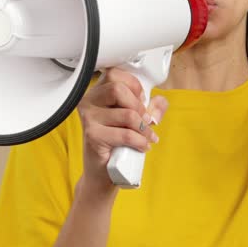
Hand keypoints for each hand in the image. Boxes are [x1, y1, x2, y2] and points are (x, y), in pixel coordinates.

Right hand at [76, 68, 167, 193]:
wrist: (103, 173)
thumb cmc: (117, 144)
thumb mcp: (138, 121)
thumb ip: (152, 108)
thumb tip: (159, 101)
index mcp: (97, 93)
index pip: (114, 73)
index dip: (133, 86)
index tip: (141, 100)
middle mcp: (89, 102)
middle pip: (118, 89)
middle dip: (139, 106)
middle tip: (144, 120)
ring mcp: (89, 119)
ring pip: (127, 113)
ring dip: (144, 128)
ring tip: (146, 137)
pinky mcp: (93, 135)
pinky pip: (126, 133)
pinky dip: (140, 141)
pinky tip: (142, 146)